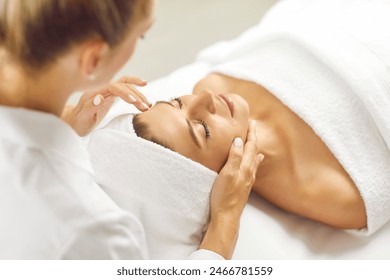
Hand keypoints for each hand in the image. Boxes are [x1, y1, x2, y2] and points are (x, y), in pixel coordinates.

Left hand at [62, 76, 150, 135]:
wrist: (74, 122)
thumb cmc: (77, 122)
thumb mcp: (81, 118)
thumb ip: (89, 107)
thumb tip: (100, 97)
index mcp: (93, 92)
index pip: (112, 86)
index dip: (124, 92)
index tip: (133, 101)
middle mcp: (101, 88)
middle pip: (122, 85)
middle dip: (136, 95)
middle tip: (145, 107)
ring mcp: (107, 90)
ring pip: (127, 86)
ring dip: (139, 95)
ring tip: (149, 106)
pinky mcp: (112, 95)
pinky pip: (126, 89)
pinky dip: (137, 91)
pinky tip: (145, 97)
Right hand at [199, 120, 263, 258]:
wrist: (227, 216)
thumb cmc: (224, 195)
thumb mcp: (227, 173)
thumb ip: (234, 157)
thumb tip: (238, 140)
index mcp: (245, 166)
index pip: (250, 145)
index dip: (251, 133)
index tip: (251, 121)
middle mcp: (249, 171)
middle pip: (253, 150)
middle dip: (253, 137)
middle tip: (252, 126)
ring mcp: (248, 179)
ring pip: (253, 159)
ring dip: (253, 147)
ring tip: (255, 140)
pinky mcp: (244, 185)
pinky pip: (252, 167)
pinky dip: (254, 159)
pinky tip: (256, 161)